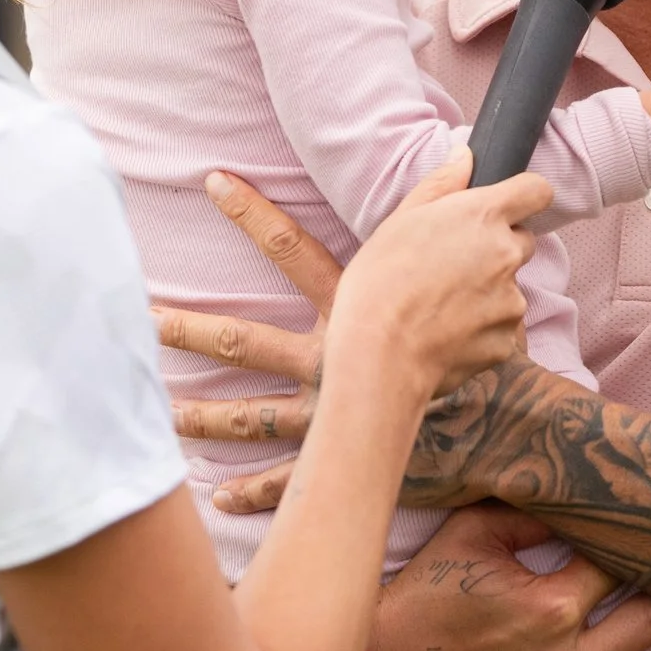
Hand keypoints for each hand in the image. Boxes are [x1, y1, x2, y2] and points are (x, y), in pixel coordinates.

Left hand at [160, 160, 544, 511]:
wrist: (507, 423)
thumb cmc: (482, 342)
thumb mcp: (462, 267)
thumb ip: (450, 207)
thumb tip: (465, 153)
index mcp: (352, 310)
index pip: (293, 249)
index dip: (252, 213)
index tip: (212, 180)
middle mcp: (330, 362)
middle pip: (249, 341)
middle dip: (194, 330)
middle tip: (143, 316)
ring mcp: (331, 415)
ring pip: (252, 415)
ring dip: (205, 415)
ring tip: (158, 412)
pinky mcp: (343, 460)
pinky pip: (289, 480)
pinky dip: (254, 491)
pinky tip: (218, 498)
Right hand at [329, 148, 547, 402]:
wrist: (379, 355)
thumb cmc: (379, 282)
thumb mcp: (400, 220)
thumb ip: (441, 184)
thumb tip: (465, 156)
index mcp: (483, 216)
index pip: (536, 190)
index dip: (524, 196)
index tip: (507, 207)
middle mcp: (506, 254)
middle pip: (522, 242)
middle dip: (497, 249)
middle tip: (453, 264)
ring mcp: (511, 301)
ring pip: (509, 289)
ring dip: (487, 292)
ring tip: (439, 305)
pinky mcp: (507, 341)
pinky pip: (499, 328)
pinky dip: (479, 329)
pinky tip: (444, 333)